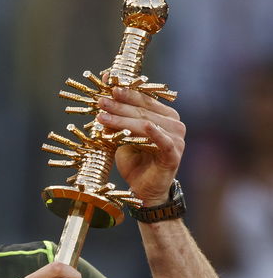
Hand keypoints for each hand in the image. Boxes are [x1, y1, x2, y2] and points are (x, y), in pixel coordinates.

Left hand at [96, 86, 185, 204]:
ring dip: (124, 120)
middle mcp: (174, 124)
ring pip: (147, 124)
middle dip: (119, 105)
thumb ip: (118, 120)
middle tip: (101, 101)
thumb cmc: (135, 163)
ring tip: (103, 117)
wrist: (144, 191)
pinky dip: (154, 134)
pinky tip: (145, 126)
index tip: (107, 86)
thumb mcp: (123, 137)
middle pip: (143, 111)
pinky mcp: (174, 154)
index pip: (144, 100)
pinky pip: (163, 142)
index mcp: (164, 116)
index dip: (126, 93)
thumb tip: (104, 100)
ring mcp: (176, 138)